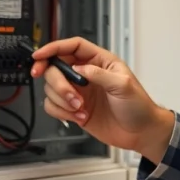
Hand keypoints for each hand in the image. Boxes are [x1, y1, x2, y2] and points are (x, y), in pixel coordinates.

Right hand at [30, 37, 173, 161]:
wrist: (141, 132)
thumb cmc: (139, 106)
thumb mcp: (123, 85)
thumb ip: (98, 74)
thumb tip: (77, 69)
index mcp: (99, 61)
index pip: (72, 47)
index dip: (53, 48)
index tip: (39, 56)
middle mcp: (86, 74)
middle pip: (55, 67)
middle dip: (58, 83)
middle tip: (71, 96)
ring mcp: (79, 92)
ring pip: (51, 88)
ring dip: (62, 101)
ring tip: (80, 109)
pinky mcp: (74, 109)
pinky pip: (54, 106)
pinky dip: (62, 113)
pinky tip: (79, 117)